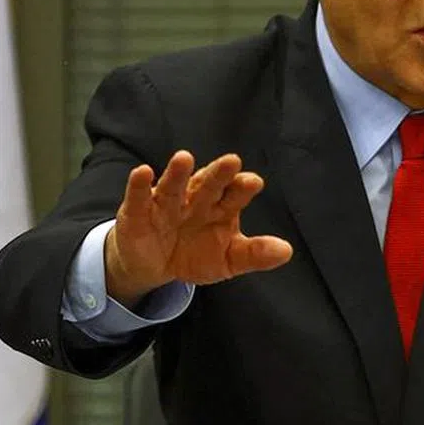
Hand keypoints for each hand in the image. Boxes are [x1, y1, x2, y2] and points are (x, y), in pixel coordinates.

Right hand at [105, 151, 292, 307]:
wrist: (155, 266)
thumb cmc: (196, 254)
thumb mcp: (228, 259)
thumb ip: (255, 254)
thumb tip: (286, 252)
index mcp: (222, 207)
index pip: (235, 194)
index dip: (243, 188)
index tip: (252, 183)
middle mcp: (196, 199)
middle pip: (209, 184)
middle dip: (219, 174)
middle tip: (232, 161)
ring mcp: (167, 203)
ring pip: (174, 186)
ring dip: (178, 173)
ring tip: (184, 158)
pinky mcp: (138, 211)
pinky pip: (139, 197)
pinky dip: (139, 185)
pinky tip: (143, 172)